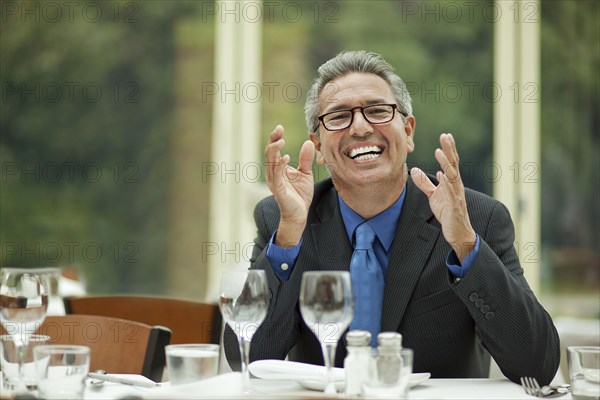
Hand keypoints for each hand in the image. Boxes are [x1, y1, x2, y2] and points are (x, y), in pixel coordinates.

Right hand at [265, 125, 314, 246]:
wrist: (299, 214)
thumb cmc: (300, 195)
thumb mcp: (306, 173)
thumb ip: (305, 159)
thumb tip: (308, 142)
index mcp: (278, 168)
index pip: (274, 150)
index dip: (275, 138)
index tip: (280, 127)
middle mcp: (273, 173)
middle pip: (270, 153)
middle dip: (273, 140)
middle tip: (278, 129)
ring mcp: (274, 182)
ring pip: (271, 162)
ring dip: (275, 150)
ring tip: (281, 140)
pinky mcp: (278, 190)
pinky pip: (277, 176)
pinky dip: (280, 166)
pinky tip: (285, 157)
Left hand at [410, 133, 475, 261]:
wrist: (458, 232)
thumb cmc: (447, 212)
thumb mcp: (433, 195)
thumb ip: (424, 183)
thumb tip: (415, 170)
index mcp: (451, 182)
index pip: (450, 162)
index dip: (448, 149)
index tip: (445, 135)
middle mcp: (456, 185)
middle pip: (453, 164)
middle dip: (450, 149)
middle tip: (446, 136)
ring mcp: (456, 194)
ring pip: (452, 175)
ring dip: (446, 163)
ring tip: (440, 151)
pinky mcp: (454, 205)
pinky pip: (451, 192)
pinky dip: (447, 183)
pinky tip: (443, 175)